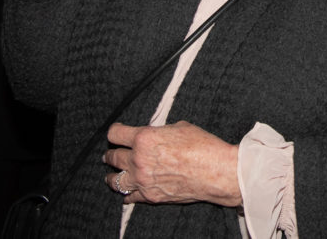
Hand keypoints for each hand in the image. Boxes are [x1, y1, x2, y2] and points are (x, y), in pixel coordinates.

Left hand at [103, 121, 241, 205]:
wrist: (216, 171)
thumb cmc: (203, 146)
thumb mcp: (179, 127)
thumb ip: (160, 132)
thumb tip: (155, 135)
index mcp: (144, 138)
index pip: (115, 134)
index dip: (114, 132)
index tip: (115, 133)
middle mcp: (139, 159)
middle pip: (112, 157)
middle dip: (110, 154)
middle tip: (110, 154)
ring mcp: (143, 180)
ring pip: (114, 180)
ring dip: (111, 176)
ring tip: (110, 175)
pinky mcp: (150, 196)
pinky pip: (129, 198)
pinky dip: (127, 195)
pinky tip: (127, 193)